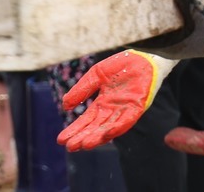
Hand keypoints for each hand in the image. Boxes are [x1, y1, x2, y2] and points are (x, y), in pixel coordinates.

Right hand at [57, 50, 176, 151]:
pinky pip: (126, 121)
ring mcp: (125, 111)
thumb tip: (64, 106)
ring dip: (97, 137)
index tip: (61, 140)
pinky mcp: (137, 107)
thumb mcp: (96, 75)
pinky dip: (116, 128)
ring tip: (84, 145)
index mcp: (102, 104)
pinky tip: (106, 134)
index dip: (74, 130)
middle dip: (82, 137)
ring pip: (109, 128)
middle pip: (95, 128)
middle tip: (69, 147)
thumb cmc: (120, 65)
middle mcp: (112, 111)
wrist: (143, 56)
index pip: (86, 121)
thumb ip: (82, 90)